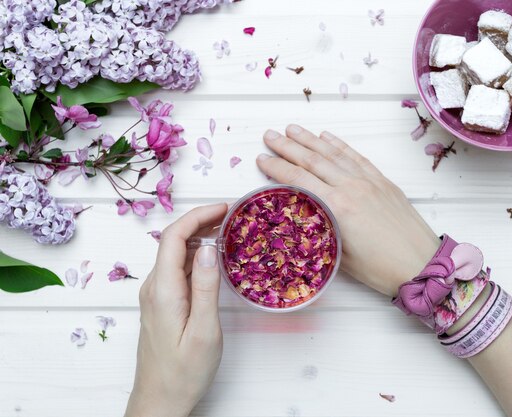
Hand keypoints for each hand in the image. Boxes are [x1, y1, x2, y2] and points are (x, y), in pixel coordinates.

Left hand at [125, 204, 227, 416]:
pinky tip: (214, 258)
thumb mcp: (204, 331)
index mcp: (163, 290)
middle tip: (232, 215)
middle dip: (201, 221)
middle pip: (173, 240)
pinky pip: (177, 269)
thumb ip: (205, 287)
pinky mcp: (161, 303)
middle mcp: (154, 287)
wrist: (160, 400)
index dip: (198, 215)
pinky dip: (195, 255)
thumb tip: (207, 248)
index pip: (173, 236)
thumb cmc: (184, 372)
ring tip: (228, 231)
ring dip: (199, 237)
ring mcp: (156, 295)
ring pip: (175, 254)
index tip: (225, 207)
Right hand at [256, 125, 439, 296]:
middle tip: (270, 136)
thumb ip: (318, 231)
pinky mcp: (383, 182)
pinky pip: (356, 157)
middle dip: (288, 146)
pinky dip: (340, 145)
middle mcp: (352, 187)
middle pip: (313, 160)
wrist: (422, 265)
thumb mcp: (339, 256)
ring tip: (292, 129)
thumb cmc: (381, 268)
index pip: (300, 180)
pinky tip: (327, 137)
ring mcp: (369, 181)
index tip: (262, 159)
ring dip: (310, 139)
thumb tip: (300, 217)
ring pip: (333, 154)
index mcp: (338, 207)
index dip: (278, 168)